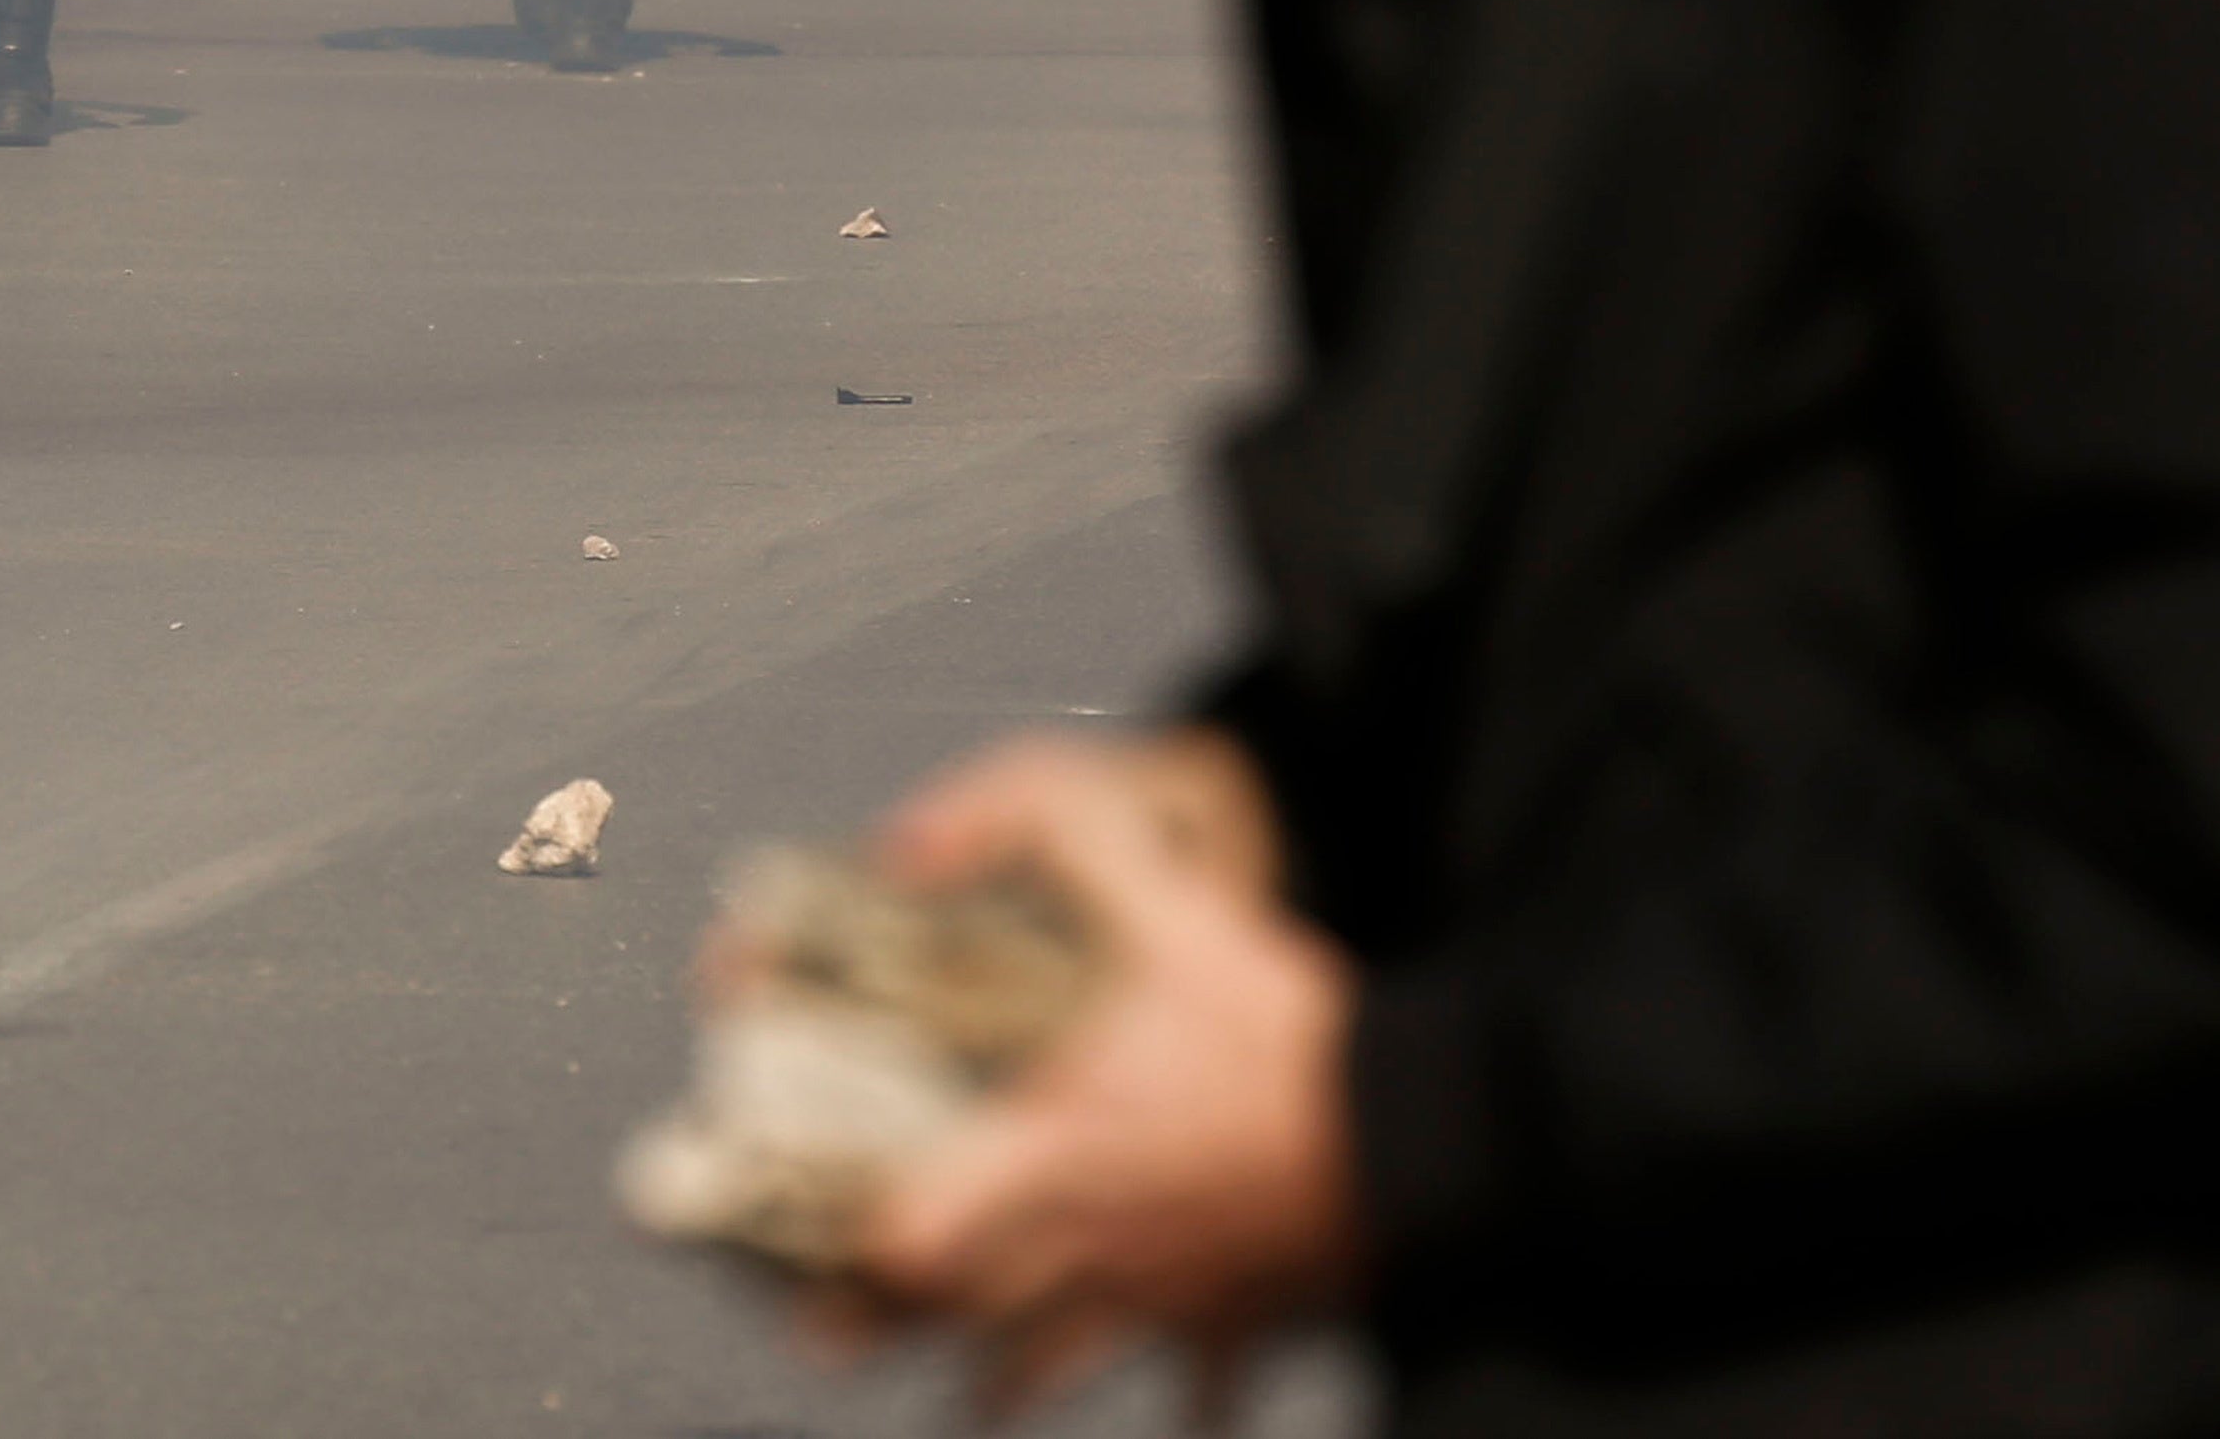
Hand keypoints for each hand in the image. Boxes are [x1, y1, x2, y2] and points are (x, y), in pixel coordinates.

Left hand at [817, 734, 1357, 1417]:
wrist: (1422, 1132)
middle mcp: (1093, 1240)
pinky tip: (1183, 1422)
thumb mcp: (1171, 906)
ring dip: (1000, 1384)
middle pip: (958, 1317)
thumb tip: (913, 838)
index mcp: (1060, 1152)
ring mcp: (1164, 1292)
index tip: (798, 1234)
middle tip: (828, 1330)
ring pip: (1054, 1367)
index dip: (845, 1244)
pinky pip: (1204, 1385)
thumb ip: (1044, 840)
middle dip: (887, 1328)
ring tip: (963, 1404)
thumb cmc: (1291, 1036)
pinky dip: (1187, 1404)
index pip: (912, 1233)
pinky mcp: (1237, 1315)